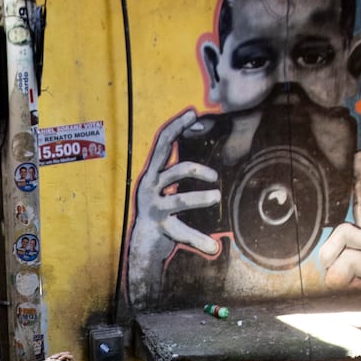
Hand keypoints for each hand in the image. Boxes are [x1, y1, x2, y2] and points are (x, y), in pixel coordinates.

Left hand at [48, 352, 85, 360]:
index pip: (57, 360)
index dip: (52, 359)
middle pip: (61, 356)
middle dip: (54, 356)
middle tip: (49, 359)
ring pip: (66, 355)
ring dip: (59, 354)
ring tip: (54, 358)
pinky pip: (71, 357)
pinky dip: (65, 356)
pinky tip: (59, 359)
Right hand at [128, 110, 221, 305]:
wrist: (143, 243)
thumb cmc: (161, 210)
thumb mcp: (167, 185)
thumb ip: (178, 168)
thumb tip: (197, 139)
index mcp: (153, 173)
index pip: (162, 142)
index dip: (176, 127)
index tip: (193, 113)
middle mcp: (149, 186)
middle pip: (170, 170)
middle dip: (192, 165)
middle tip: (214, 174)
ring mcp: (154, 206)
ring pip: (180, 199)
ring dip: (201, 199)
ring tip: (217, 198)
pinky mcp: (160, 226)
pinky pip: (182, 232)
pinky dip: (199, 240)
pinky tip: (213, 247)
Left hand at [318, 151, 360, 289]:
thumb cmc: (354, 281)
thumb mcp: (338, 261)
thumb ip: (330, 247)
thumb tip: (319, 250)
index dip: (360, 176)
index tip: (358, 153)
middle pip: (340, 231)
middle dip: (329, 255)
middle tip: (342, 270)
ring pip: (335, 256)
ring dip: (333, 273)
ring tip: (349, 280)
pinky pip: (341, 272)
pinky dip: (339, 283)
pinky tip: (355, 287)